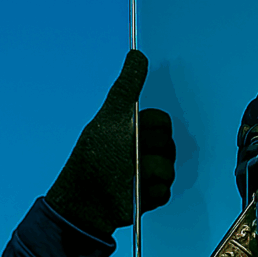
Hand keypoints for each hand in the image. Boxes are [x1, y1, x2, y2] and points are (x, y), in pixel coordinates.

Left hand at [46, 51, 175, 237]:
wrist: (87, 202)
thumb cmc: (95, 157)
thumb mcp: (112, 117)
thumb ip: (127, 86)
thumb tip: (137, 55)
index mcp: (133, 128)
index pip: (162, 121)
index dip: (152, 126)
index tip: (136, 131)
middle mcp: (142, 149)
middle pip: (169, 144)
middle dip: (150, 151)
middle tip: (129, 156)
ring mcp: (148, 174)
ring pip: (169, 169)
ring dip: (148, 174)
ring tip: (129, 177)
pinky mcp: (151, 196)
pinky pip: (166, 191)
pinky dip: (150, 193)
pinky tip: (134, 193)